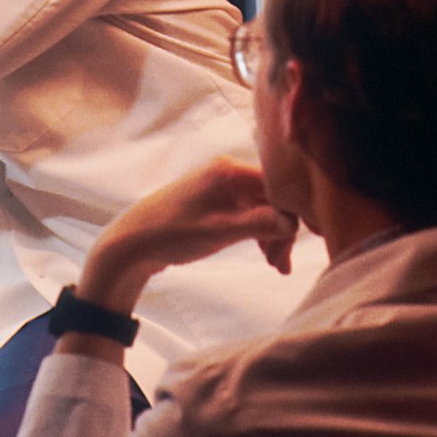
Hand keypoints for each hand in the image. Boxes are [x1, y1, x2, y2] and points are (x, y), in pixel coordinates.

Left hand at [80, 158, 298, 314]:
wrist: (132, 244)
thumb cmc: (171, 233)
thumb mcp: (220, 231)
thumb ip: (259, 224)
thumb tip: (294, 223)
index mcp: (229, 171)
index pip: (279, 186)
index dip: (295, 213)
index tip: (304, 241)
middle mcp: (228, 173)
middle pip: (273, 198)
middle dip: (282, 230)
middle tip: (280, 264)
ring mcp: (222, 188)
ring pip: (264, 209)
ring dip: (272, 236)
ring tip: (274, 266)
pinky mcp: (217, 204)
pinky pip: (249, 215)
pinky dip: (259, 234)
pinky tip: (266, 256)